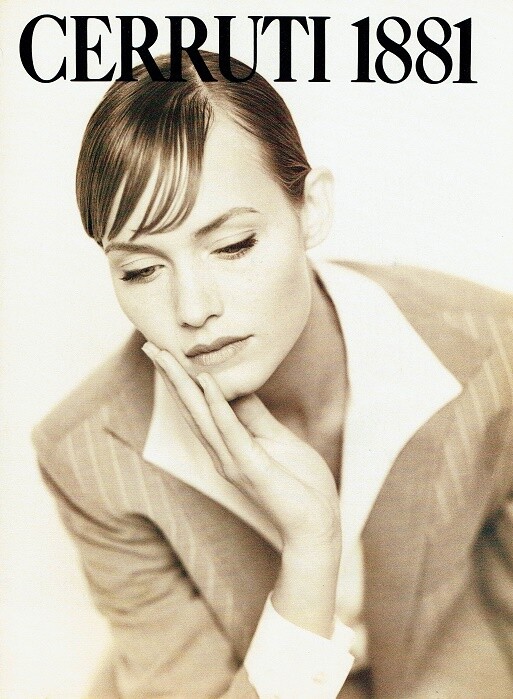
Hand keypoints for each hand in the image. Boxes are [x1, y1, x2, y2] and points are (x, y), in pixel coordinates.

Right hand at [143, 343, 340, 552]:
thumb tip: (236, 387)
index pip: (200, 406)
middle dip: (171, 376)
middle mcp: (222, 452)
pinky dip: (218, 406)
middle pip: (191, 408)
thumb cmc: (300, 484)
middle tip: (150, 346)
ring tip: (166, 357)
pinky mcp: (250, 467)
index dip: (183, 379)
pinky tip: (206, 383)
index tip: (167, 351)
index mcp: (229, 445)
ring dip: (183, 385)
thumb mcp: (276, 438)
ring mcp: (233, 461)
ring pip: (202, 416)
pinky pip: (231, 431)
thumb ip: (254, 415)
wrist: (316, 525)